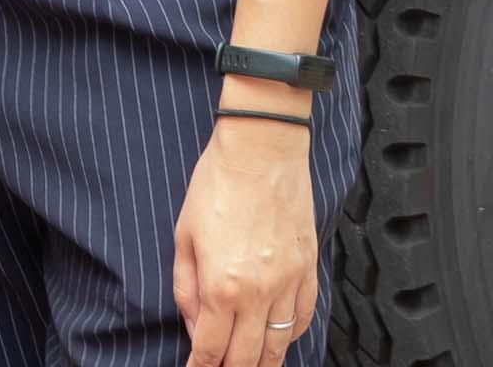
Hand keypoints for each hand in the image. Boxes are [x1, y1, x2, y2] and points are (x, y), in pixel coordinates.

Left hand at [171, 110, 317, 366]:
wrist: (262, 147)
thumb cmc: (218, 184)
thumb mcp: (184, 238)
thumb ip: (186, 290)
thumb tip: (195, 327)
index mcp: (221, 287)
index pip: (211, 351)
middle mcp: (259, 292)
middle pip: (247, 359)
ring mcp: (289, 282)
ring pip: (280, 346)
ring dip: (262, 363)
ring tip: (249, 365)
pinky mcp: (308, 267)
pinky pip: (304, 317)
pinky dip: (291, 336)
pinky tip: (279, 339)